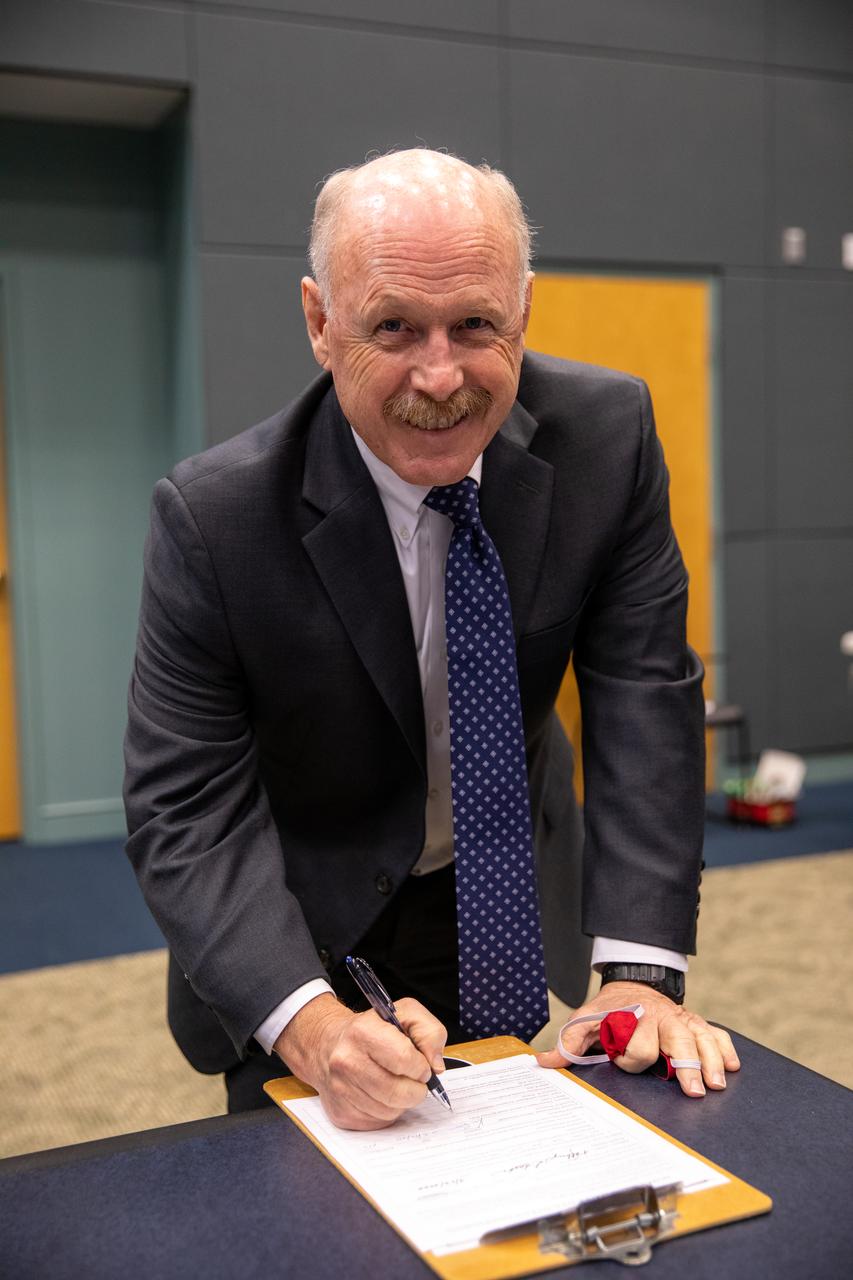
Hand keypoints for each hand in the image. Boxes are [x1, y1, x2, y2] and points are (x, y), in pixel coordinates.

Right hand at [274, 993, 447, 1128]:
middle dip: (416, 1089)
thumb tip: (436, 1066)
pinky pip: (378, 1123)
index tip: (421, 1065)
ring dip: (402, 1102)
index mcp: (363, 1031)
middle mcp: (346, 1060)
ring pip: (390, 1111)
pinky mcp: (341, 1113)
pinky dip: (387, 1112)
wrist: (329, 1045)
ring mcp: (341, 1089)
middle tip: (415, 1080)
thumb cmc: (373, 1030)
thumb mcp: (406, 1014)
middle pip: (398, 1092)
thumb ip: (430, 1032)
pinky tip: (381, 1095)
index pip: (404, 1059)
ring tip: (396, 1084)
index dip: (421, 1066)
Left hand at [536, 982, 739, 1098]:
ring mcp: (681, 1019)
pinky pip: (714, 1032)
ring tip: (717, 1084)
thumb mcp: (585, 1021)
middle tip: (695, 1091)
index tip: (621, 1060)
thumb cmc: (609, 1010)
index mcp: (633, 1018)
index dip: (630, 1056)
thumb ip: (569, 1042)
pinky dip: (725, 1048)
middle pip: (677, 1038)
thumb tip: (543, 1062)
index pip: (638, 1043)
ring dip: (711, 1060)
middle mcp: (661, 1017)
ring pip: (701, 1037)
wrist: (632, 984)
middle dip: (686, 1064)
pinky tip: (733, 1067)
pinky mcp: (694, 1022)